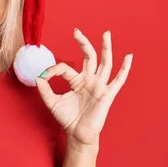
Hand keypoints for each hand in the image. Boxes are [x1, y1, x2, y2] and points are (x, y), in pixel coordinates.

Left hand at [35, 29, 132, 146]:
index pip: (65, 68)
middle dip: (83, 43)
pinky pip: (118, 80)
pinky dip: (124, 69)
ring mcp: (99, 86)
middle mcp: (90, 80)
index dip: (53, 69)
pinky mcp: (107, 94)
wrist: (78, 135)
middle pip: (89, 57)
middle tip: (76, 31)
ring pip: (104, 63)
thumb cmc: (68, 119)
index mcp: (77, 81)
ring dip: (106, 48)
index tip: (43, 76)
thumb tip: (38, 77)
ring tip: (106, 33)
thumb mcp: (52, 103)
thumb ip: (45, 90)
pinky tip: (129, 57)